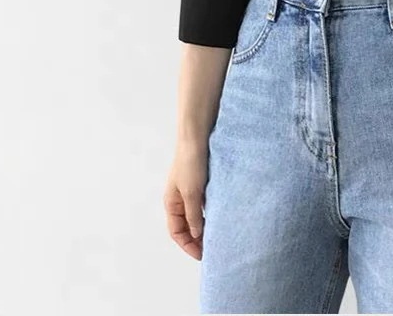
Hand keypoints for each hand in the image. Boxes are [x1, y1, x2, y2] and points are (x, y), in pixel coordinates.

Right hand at [164, 140, 208, 260]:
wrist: (197, 136)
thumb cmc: (191, 162)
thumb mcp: (192, 192)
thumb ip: (193, 215)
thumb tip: (197, 234)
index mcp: (171, 202)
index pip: (176, 232)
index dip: (188, 245)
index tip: (203, 255)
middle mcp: (179, 198)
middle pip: (186, 226)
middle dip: (196, 238)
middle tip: (212, 249)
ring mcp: (190, 189)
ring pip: (196, 214)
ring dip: (204, 225)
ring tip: (218, 235)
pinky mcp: (201, 181)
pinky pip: (205, 203)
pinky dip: (210, 211)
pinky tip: (221, 214)